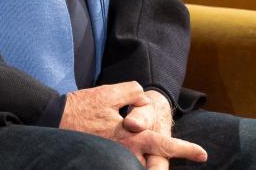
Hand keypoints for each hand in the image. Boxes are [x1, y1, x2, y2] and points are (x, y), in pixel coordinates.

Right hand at [60, 83, 206, 166]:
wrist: (53, 119)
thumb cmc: (81, 107)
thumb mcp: (108, 92)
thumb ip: (131, 93)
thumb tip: (143, 97)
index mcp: (129, 135)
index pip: (162, 142)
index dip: (183, 148)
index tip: (202, 154)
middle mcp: (124, 150)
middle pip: (156, 159)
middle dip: (174, 160)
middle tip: (197, 158)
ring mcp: (114, 156)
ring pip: (140, 163)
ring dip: (152, 161)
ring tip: (163, 158)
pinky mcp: (103, 157)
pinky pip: (124, 160)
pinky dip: (134, 159)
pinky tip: (139, 156)